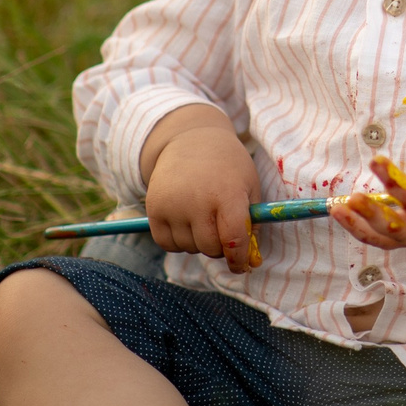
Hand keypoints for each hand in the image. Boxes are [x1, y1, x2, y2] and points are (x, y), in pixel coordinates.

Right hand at [138, 104, 262, 270]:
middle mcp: (197, 200)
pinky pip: (166, 244)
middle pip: (209, 248)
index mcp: (228, 194)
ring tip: (203, 219)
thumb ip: (252, 223)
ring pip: (188, 248)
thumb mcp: (250, 186)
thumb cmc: (228, 167)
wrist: (192, 140)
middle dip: (219, 247)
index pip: (233, 239)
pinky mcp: (153, 208)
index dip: (238, 258)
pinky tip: (186, 224)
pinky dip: (178, 242)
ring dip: (198, 243)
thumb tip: (249, 262)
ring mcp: (172, 205)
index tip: (241, 264)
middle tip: (222, 232)